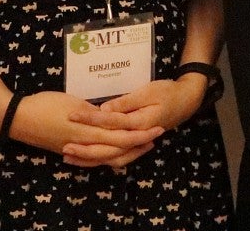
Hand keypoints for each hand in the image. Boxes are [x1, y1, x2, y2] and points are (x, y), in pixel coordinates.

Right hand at [5, 90, 161, 166]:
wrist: (19, 118)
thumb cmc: (46, 105)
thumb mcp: (74, 104)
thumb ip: (93, 113)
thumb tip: (110, 116)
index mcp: (88, 132)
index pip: (120, 137)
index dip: (140, 134)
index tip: (156, 128)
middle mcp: (84, 145)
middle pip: (117, 151)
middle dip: (137, 145)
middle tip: (155, 138)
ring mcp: (76, 150)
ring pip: (106, 157)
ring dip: (124, 152)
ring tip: (139, 145)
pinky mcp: (69, 150)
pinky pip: (93, 158)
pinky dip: (106, 157)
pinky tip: (113, 153)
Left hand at [62, 77, 205, 167]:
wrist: (186, 101)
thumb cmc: (167, 92)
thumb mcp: (148, 92)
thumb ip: (126, 103)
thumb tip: (104, 110)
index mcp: (139, 124)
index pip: (109, 124)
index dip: (89, 120)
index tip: (71, 116)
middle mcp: (136, 137)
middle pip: (107, 149)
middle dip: (84, 148)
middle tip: (63, 146)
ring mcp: (135, 142)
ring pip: (110, 157)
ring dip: (90, 158)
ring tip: (69, 156)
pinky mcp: (134, 142)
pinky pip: (116, 156)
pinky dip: (100, 158)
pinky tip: (86, 156)